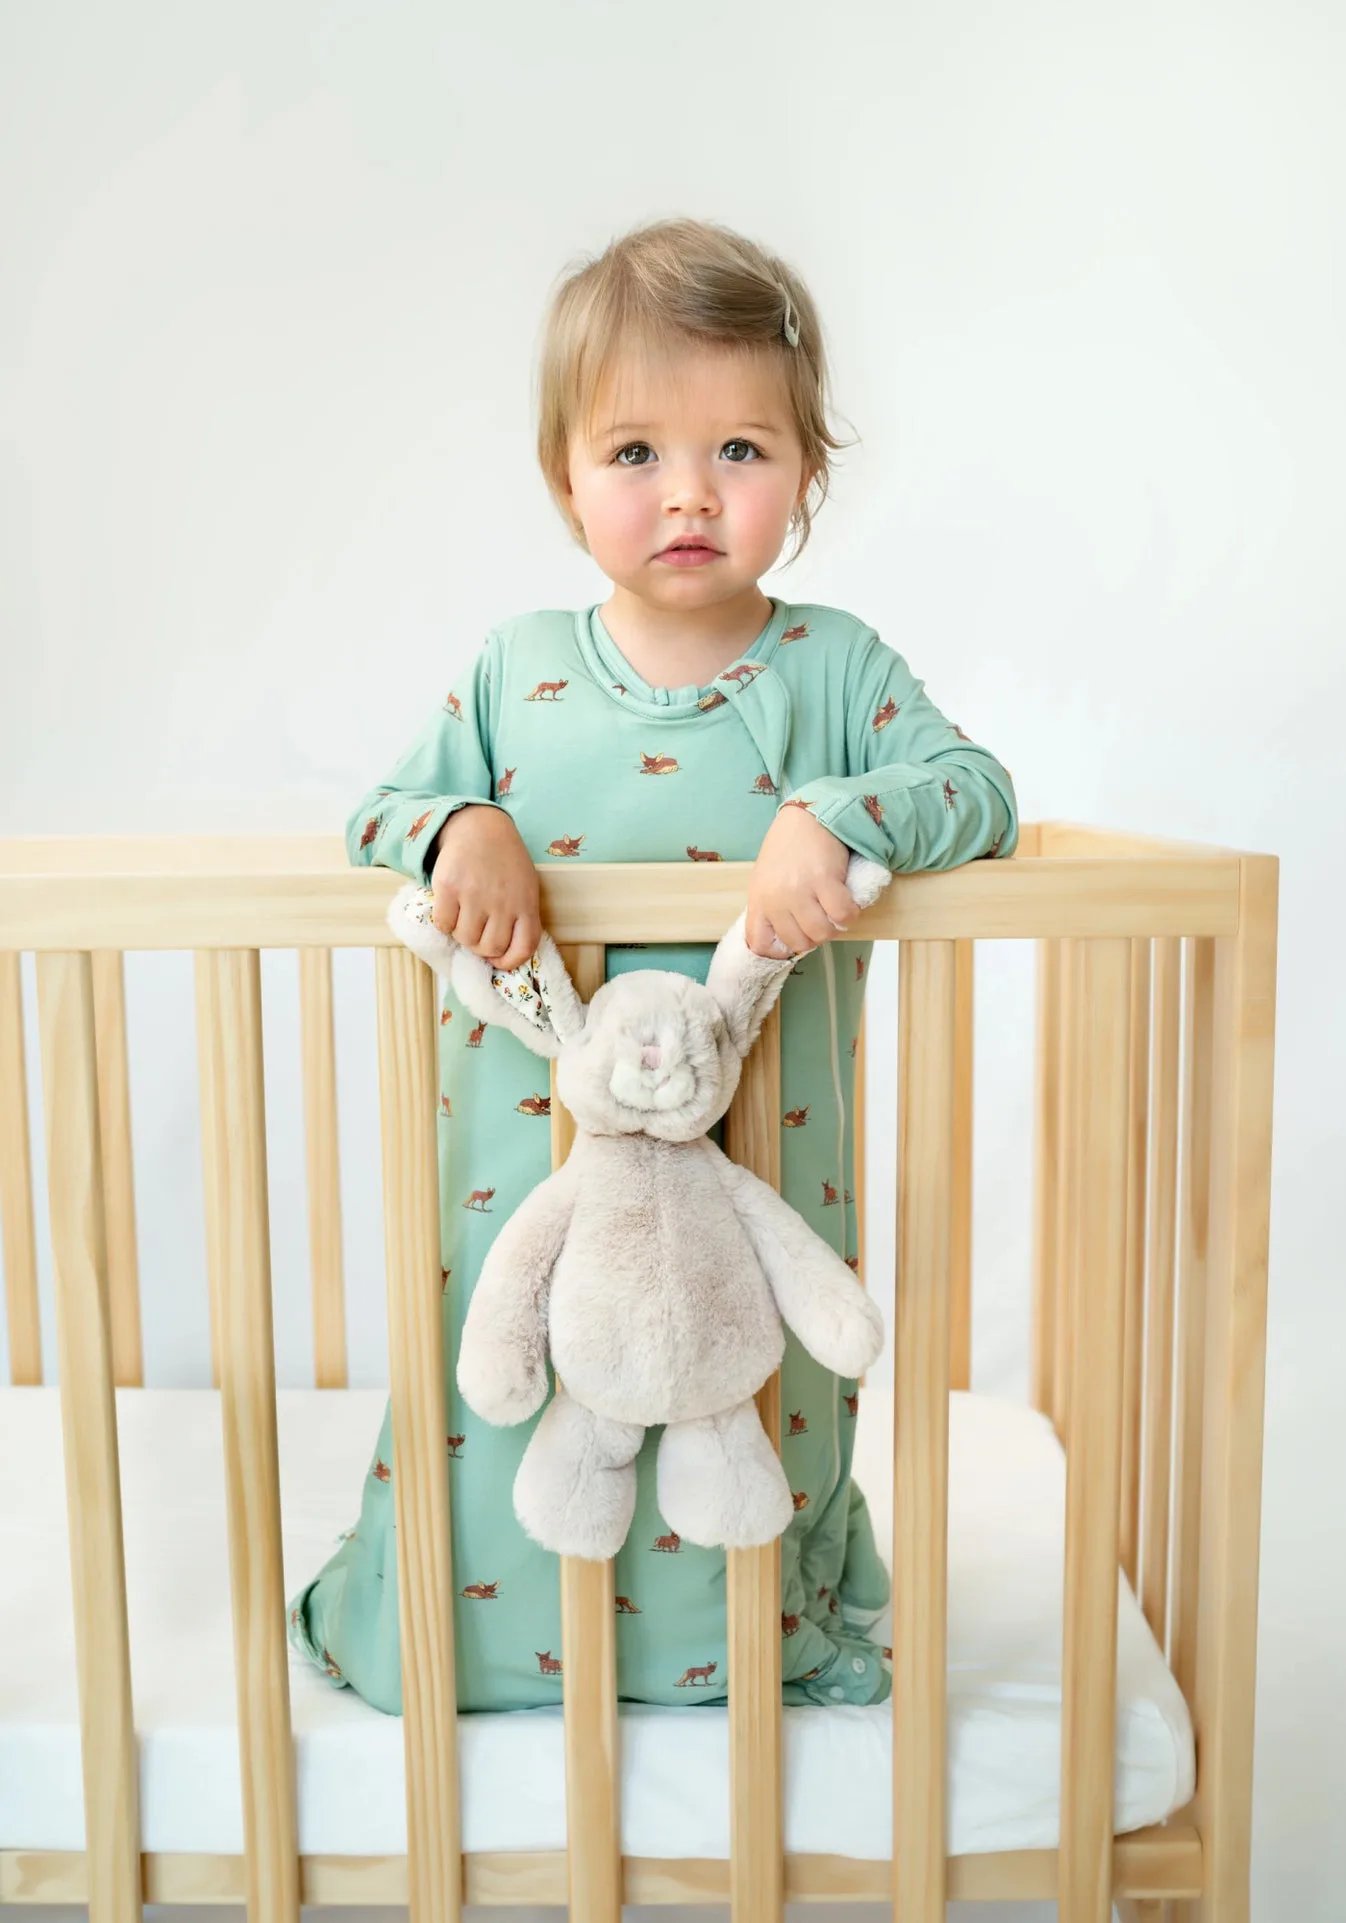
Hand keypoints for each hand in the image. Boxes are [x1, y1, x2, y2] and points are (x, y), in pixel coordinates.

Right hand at [430, 806, 541, 971]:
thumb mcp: (525, 886)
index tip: (499, 960)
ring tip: (464, 917)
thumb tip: (502, 953)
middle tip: (477, 931)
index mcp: (526, 903)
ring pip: (465, 939)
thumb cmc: (505, 861)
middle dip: (481, 946)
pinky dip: (445, 922)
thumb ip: (520, 916)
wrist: (480, 827)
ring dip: (462, 934)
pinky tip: (450, 908)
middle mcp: (502, 902)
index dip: (510, 962)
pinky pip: (444, 924)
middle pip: (490, 947)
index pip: (523, 948)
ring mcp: (475, 895)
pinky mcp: (449, 888)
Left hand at [745, 802, 861, 959]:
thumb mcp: (768, 878)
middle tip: (822, 919)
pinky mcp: (824, 880)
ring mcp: (799, 890)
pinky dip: (850, 914)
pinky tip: (848, 903)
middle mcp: (775, 898)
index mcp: (758, 899)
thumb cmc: (789, 847)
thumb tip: (787, 938)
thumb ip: (773, 906)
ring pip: (822, 933)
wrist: (809, 815)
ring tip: (835, 911)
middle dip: (814, 936)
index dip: (779, 950)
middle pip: (798, 943)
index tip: (794, 941)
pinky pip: (842, 915)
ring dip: (834, 927)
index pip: (759, 944)